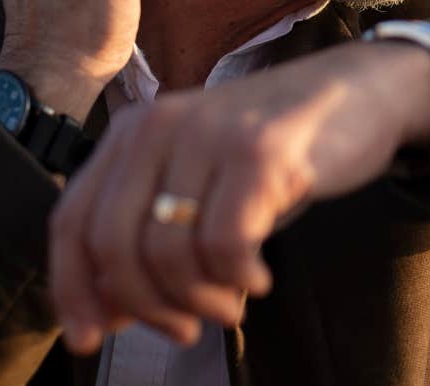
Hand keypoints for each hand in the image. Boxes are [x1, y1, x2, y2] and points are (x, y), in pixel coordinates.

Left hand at [48, 39, 429, 352]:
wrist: (358, 89)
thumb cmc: (274, 148)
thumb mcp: (200, 183)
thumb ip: (149, 235)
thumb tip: (106, 312)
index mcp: (134, 130)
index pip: (71, 220)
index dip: (72, 289)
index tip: (89, 339)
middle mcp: (160, 124)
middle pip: (113, 245)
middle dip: (145, 306)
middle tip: (187, 327)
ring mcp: (210, 134)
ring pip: (168, 254)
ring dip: (200, 301)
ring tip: (231, 301)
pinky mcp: (260, 152)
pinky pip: (224, 246)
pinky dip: (238, 280)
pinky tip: (258, 276)